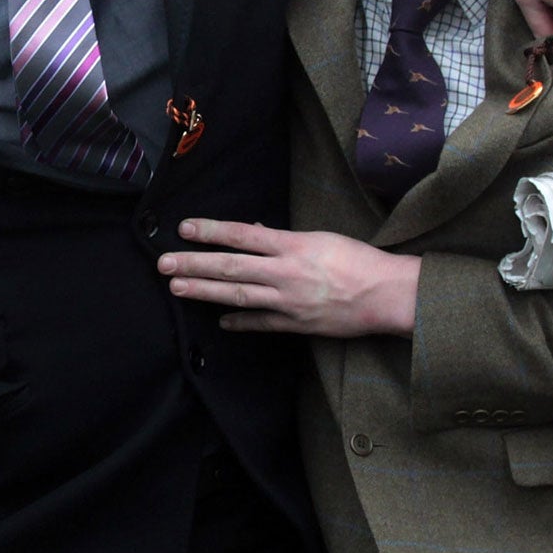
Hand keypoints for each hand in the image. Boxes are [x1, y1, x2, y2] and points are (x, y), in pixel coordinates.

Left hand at [159, 218, 419, 337]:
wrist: (389, 295)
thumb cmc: (358, 260)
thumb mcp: (321, 238)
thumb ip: (284, 239)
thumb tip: (255, 233)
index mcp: (294, 246)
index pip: (243, 235)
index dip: (211, 231)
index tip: (184, 228)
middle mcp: (287, 273)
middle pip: (232, 266)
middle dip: (195, 264)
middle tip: (164, 263)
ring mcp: (290, 301)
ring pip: (238, 295)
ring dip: (205, 291)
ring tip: (178, 287)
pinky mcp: (297, 324)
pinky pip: (262, 323)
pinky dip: (240, 321)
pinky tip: (220, 320)